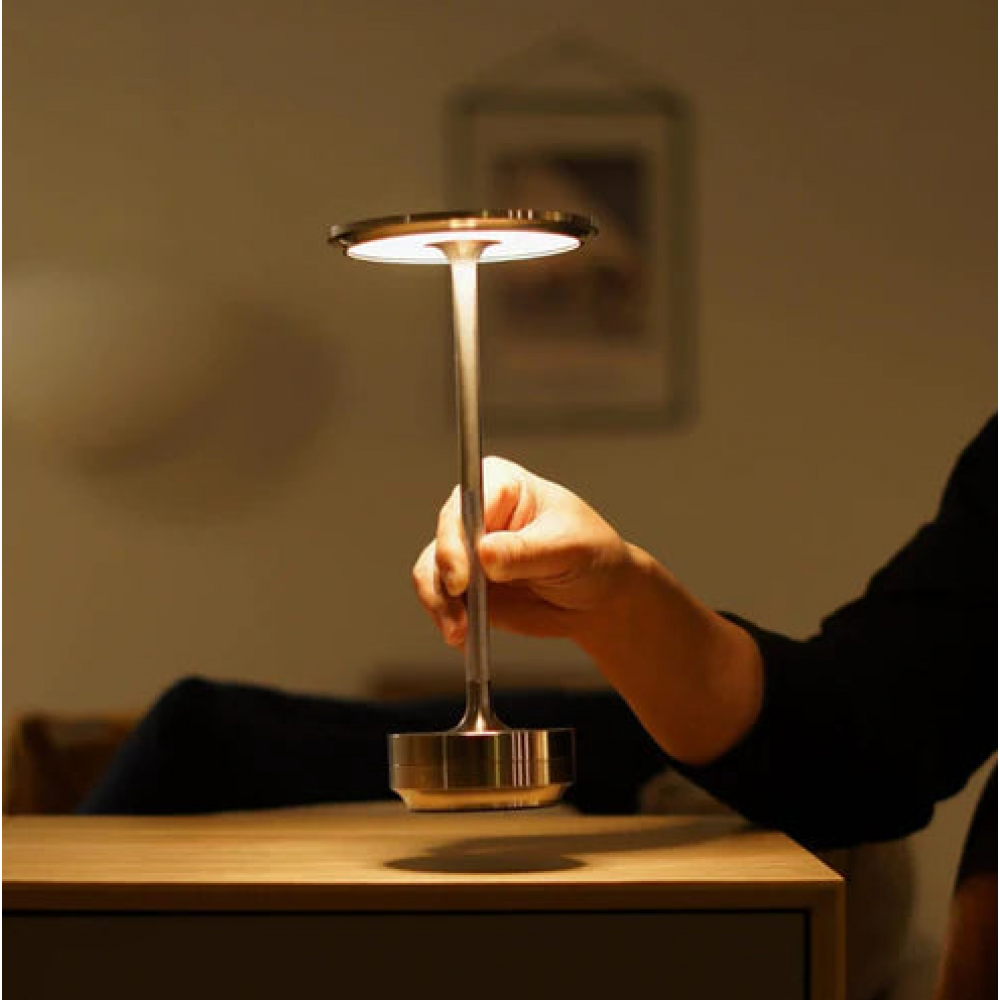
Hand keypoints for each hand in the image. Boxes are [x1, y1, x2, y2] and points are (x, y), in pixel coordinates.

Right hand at [412, 456, 633, 646]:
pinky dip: (444, 618)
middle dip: (446, 578)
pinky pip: (438, 599)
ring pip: (431, 571)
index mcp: (501, 485)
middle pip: (443, 538)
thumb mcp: (568, 548)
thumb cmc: (592, 555)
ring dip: (440, 604)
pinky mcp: (464, 585)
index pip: (465, 505)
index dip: (457, 539)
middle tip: (461, 615)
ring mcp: (466, 551)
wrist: (599, 597)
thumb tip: (485, 554)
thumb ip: (527, 551)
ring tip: (460, 632)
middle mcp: (476, 513)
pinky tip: (461, 636)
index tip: (462, 577)